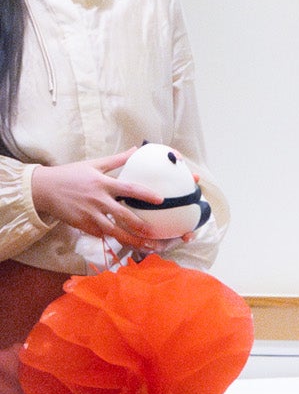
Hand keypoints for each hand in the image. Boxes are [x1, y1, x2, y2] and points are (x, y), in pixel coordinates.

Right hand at [28, 151, 164, 248]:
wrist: (43, 188)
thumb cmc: (70, 174)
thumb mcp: (94, 164)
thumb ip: (118, 159)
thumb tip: (136, 148)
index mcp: (103, 184)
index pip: (129, 189)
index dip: (145, 194)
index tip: (161, 200)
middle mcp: (98, 200)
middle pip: (123, 215)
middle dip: (140, 226)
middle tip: (156, 234)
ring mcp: (89, 215)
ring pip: (113, 230)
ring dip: (130, 239)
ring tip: (145, 246)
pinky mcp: (81, 225)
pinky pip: (100, 234)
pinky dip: (112, 238)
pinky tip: (125, 244)